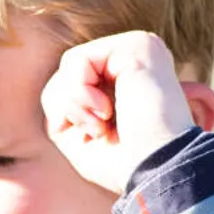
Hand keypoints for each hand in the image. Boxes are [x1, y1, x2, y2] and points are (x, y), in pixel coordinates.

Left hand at [41, 31, 204, 195]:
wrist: (158, 168)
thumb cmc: (124, 162)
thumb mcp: (78, 135)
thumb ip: (64, 105)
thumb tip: (56, 88)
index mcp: (128, 77)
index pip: (73, 82)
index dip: (66, 114)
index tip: (96, 137)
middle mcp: (136, 58)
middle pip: (69, 71)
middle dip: (67, 108)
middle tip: (99, 132)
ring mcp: (139, 48)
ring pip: (71, 64)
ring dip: (74, 104)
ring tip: (103, 124)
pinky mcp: (137, 44)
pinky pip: (78, 60)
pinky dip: (79, 92)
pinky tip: (105, 110)